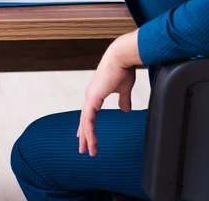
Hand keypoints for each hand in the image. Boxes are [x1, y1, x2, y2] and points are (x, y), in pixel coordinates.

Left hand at [77, 30, 140, 156]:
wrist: (121, 57)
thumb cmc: (123, 69)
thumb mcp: (124, 88)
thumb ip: (123, 100)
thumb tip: (125, 110)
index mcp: (96, 93)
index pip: (89, 112)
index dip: (87, 124)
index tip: (85, 135)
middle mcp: (91, 95)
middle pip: (84, 119)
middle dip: (83, 134)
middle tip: (83, 148)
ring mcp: (90, 97)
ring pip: (85, 122)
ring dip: (86, 137)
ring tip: (87, 151)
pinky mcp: (93, 98)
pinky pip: (89, 119)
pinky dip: (89, 131)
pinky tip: (91, 141)